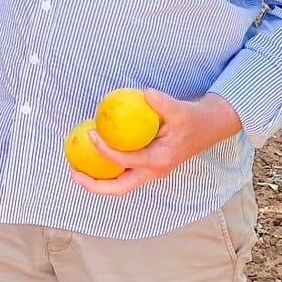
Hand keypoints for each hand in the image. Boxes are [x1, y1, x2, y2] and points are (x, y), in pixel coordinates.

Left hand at [70, 90, 242, 196]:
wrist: (208, 127)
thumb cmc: (193, 119)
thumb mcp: (180, 109)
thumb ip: (163, 103)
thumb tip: (145, 93)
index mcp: (158, 161)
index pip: (124, 161)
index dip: (104, 150)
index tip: (90, 133)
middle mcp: (153, 171)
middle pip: (118, 188)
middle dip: (94, 185)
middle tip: (73, 172)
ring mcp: (150, 171)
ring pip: (120, 185)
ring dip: (98, 181)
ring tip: (76, 169)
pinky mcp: (148, 166)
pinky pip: (123, 173)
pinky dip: (107, 170)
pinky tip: (93, 157)